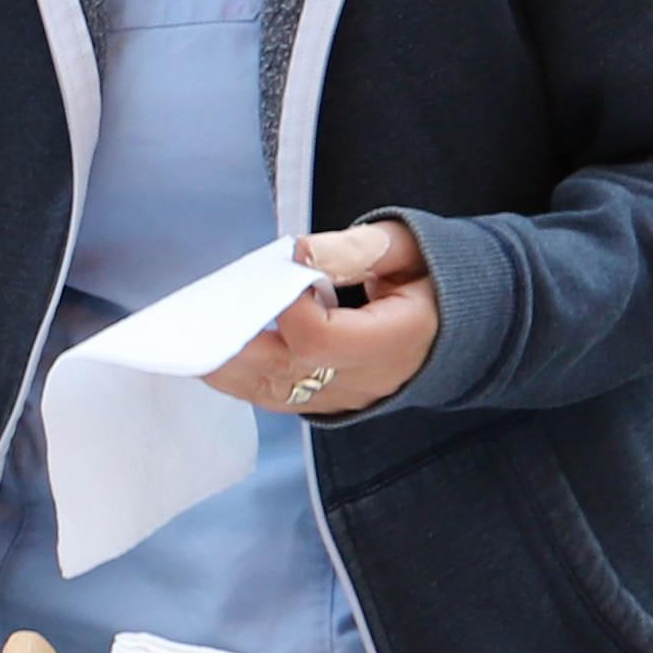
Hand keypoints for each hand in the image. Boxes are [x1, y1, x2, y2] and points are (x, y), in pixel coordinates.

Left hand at [208, 216, 438, 418]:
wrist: (458, 326)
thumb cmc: (429, 278)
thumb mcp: (406, 248)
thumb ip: (354, 249)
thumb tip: (299, 253)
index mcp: (395, 341)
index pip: (320, 340)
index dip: (288, 308)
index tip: (281, 271)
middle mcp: (365, 380)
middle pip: (282, 374)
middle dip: (233, 343)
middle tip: (201, 310)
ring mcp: (343, 399)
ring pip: (269, 392)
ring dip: (225, 362)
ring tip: (193, 329)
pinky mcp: (325, 403)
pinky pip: (272, 396)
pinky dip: (238, 372)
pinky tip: (216, 345)